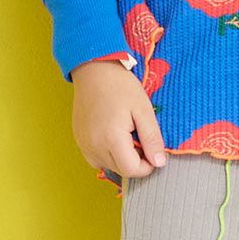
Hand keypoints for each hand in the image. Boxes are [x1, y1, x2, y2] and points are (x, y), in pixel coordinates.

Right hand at [70, 58, 166, 178]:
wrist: (93, 69)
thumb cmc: (120, 86)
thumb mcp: (143, 110)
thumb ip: (152, 139)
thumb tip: (159, 163)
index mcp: (111, 139)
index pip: (131, 170)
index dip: (146, 166)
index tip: (151, 150)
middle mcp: (94, 146)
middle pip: (120, 170)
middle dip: (135, 161)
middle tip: (139, 137)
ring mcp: (84, 145)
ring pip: (109, 166)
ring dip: (121, 158)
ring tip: (125, 134)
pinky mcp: (79, 141)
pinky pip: (96, 159)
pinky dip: (108, 154)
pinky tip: (112, 136)